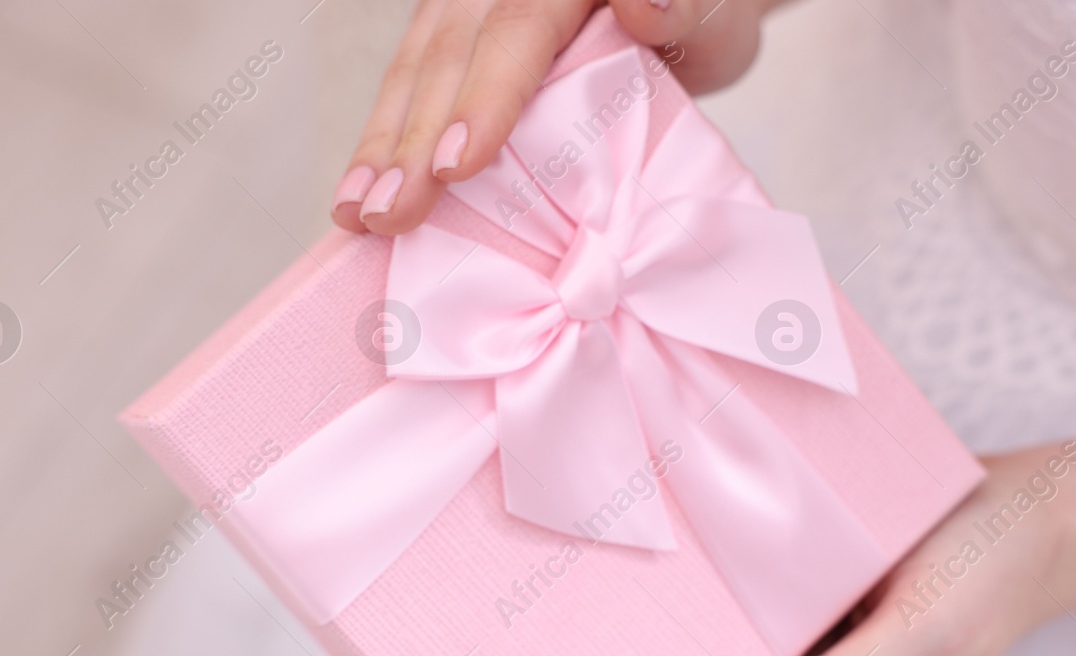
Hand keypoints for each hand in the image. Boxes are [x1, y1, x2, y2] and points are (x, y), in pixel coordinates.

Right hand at [331, 0, 773, 235]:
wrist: (691, 7)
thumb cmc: (707, 17)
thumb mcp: (718, 11)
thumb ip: (686, 2)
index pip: (518, 28)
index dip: (485, 98)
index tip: (459, 166)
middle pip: (451, 52)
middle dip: (413, 141)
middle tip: (388, 215)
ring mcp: (471, 0)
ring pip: (416, 65)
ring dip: (383, 145)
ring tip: (356, 212)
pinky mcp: (453, 30)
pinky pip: (410, 81)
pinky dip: (385, 141)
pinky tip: (359, 193)